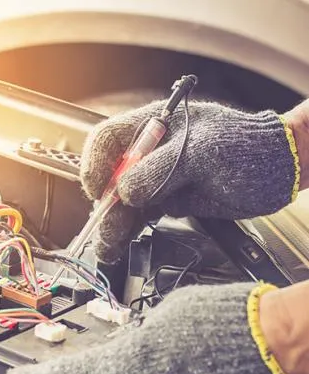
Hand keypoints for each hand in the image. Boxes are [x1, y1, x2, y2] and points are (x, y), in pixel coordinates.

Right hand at [81, 100, 303, 262]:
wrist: (275, 172)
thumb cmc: (246, 147)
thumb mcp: (202, 154)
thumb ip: (159, 171)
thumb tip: (125, 193)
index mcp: (153, 127)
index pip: (108, 140)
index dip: (96, 163)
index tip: (98, 189)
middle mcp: (148, 153)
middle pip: (109, 176)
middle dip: (104, 204)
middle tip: (104, 228)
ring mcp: (155, 178)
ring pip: (121, 202)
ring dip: (112, 224)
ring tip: (108, 246)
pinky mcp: (165, 200)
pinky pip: (137, 216)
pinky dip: (127, 230)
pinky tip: (117, 244)